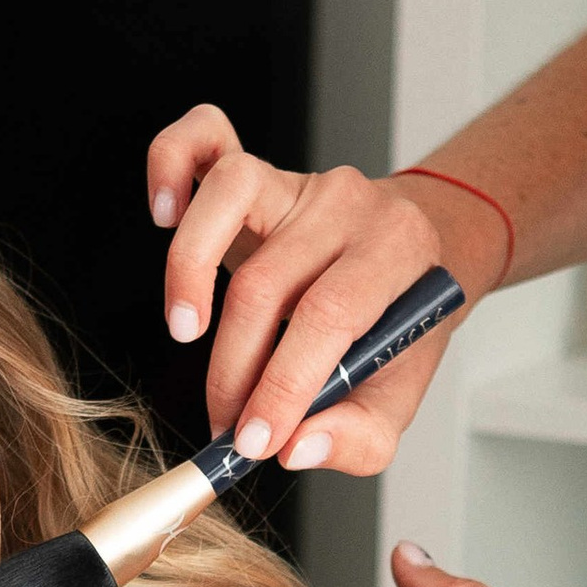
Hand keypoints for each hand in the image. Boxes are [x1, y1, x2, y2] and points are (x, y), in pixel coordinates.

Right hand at [144, 106, 507, 477]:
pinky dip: (169, 167)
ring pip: (229, 196)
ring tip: (185, 333)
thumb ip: (360, 437)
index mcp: (398, 252)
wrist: (422, 257)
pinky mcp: (258, 172)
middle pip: (269, 282)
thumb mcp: (401, 395)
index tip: (253, 442)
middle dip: (234, 369)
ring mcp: (299, 178)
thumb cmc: (400, 326)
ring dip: (189, 272)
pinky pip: (203, 138)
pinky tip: (164, 218)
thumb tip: (296, 448)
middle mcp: (349, 203)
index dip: (281, 385)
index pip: (329, 316)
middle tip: (225, 422)